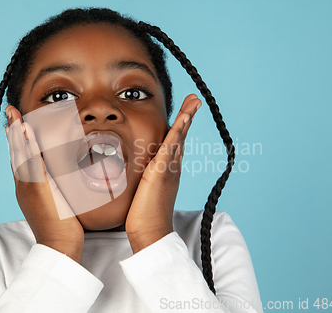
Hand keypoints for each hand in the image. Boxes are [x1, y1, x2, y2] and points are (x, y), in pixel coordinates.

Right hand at [5, 105, 84, 262]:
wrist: (59, 246)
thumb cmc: (62, 225)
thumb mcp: (56, 199)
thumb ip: (55, 184)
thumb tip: (61, 173)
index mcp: (27, 186)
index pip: (20, 157)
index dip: (17, 139)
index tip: (14, 122)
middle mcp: (23, 184)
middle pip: (16, 152)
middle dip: (13, 130)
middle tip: (9, 110)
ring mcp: (28, 186)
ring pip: (20, 154)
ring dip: (18, 133)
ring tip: (14, 114)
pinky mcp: (37, 188)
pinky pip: (31, 162)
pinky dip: (28, 145)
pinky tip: (26, 131)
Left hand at [125, 94, 201, 253]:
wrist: (150, 233)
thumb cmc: (144, 215)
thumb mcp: (143, 189)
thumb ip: (143, 175)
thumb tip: (135, 166)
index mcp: (167, 170)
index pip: (175, 142)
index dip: (181, 125)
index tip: (186, 110)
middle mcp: (172, 167)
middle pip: (182, 136)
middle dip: (188, 116)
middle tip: (196, 99)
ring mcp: (168, 169)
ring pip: (179, 138)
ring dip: (187, 118)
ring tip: (194, 101)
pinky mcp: (160, 173)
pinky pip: (170, 148)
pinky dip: (177, 132)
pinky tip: (183, 119)